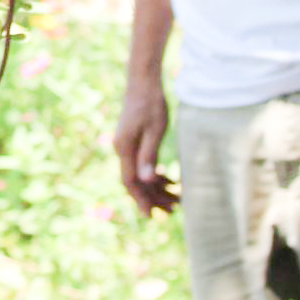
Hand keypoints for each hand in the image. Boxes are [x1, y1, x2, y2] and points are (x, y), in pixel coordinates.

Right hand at [113, 79, 178, 215]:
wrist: (143, 82)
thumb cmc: (151, 104)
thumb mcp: (154, 130)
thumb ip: (149, 156)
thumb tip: (145, 180)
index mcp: (125, 148)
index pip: (131, 182)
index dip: (141, 200)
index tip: (151, 216)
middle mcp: (122, 150)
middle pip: (136, 182)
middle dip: (153, 198)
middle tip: (174, 210)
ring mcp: (127, 146)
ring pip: (140, 175)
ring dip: (157, 189)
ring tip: (177, 199)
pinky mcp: (133, 142)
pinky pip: (142, 165)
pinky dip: (155, 176)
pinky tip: (170, 180)